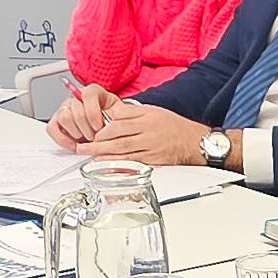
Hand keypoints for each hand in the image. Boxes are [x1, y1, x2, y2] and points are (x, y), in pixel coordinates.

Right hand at [50, 82, 117, 144]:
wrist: (105, 126)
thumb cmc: (112, 119)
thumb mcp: (118, 115)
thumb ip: (115, 116)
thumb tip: (111, 124)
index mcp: (93, 92)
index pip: (89, 95)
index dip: (93, 113)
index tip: (99, 127)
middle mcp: (76, 97)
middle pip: (76, 110)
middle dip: (87, 129)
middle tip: (95, 137)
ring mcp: (64, 108)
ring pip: (64, 118)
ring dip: (76, 133)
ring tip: (86, 139)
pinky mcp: (56, 121)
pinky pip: (52, 128)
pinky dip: (63, 139)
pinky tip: (74, 145)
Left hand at [85, 97, 215, 168]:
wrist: (194, 141)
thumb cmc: (172, 126)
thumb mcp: (152, 111)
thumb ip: (131, 113)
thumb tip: (110, 116)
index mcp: (146, 118)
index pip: (119, 123)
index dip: (103, 129)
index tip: (92, 133)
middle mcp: (148, 133)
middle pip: (118, 138)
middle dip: (97, 143)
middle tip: (83, 147)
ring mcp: (151, 148)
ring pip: (124, 152)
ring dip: (104, 155)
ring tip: (90, 156)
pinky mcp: (154, 161)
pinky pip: (133, 163)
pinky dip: (119, 165)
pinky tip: (109, 165)